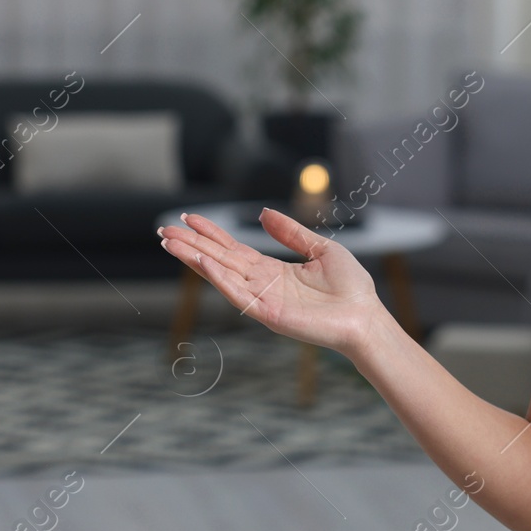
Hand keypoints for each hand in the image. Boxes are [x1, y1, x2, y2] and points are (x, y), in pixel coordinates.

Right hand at [158, 206, 389, 357]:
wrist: (366, 317)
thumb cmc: (350, 289)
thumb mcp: (320, 249)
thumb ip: (291, 232)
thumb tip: (263, 213)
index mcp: (273, 271)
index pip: (233, 249)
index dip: (211, 233)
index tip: (189, 218)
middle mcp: (262, 285)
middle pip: (219, 260)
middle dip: (192, 245)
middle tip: (164, 229)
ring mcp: (262, 300)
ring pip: (221, 274)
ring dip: (194, 258)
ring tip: (170, 242)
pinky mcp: (268, 314)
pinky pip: (238, 293)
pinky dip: (218, 277)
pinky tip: (201, 261)